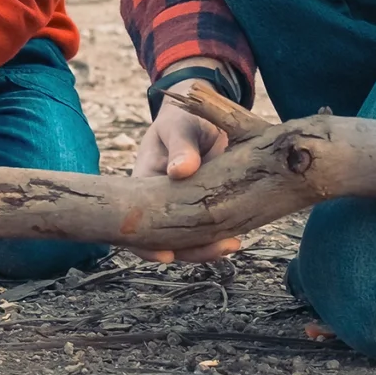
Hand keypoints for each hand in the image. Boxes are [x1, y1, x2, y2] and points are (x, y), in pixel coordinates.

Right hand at [133, 94, 236, 262]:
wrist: (202, 118)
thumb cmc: (181, 120)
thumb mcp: (177, 126)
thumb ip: (180, 145)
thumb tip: (180, 171)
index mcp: (142, 186)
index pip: (136, 226)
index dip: (147, 247)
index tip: (167, 257)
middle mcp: (160, 204)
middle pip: (167, 240)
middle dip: (192, 251)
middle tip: (221, 246)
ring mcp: (184, 208)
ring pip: (191, 239)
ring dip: (210, 246)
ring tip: (234, 244)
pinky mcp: (206, 207)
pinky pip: (210, 227)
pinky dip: (222, 233)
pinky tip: (238, 234)